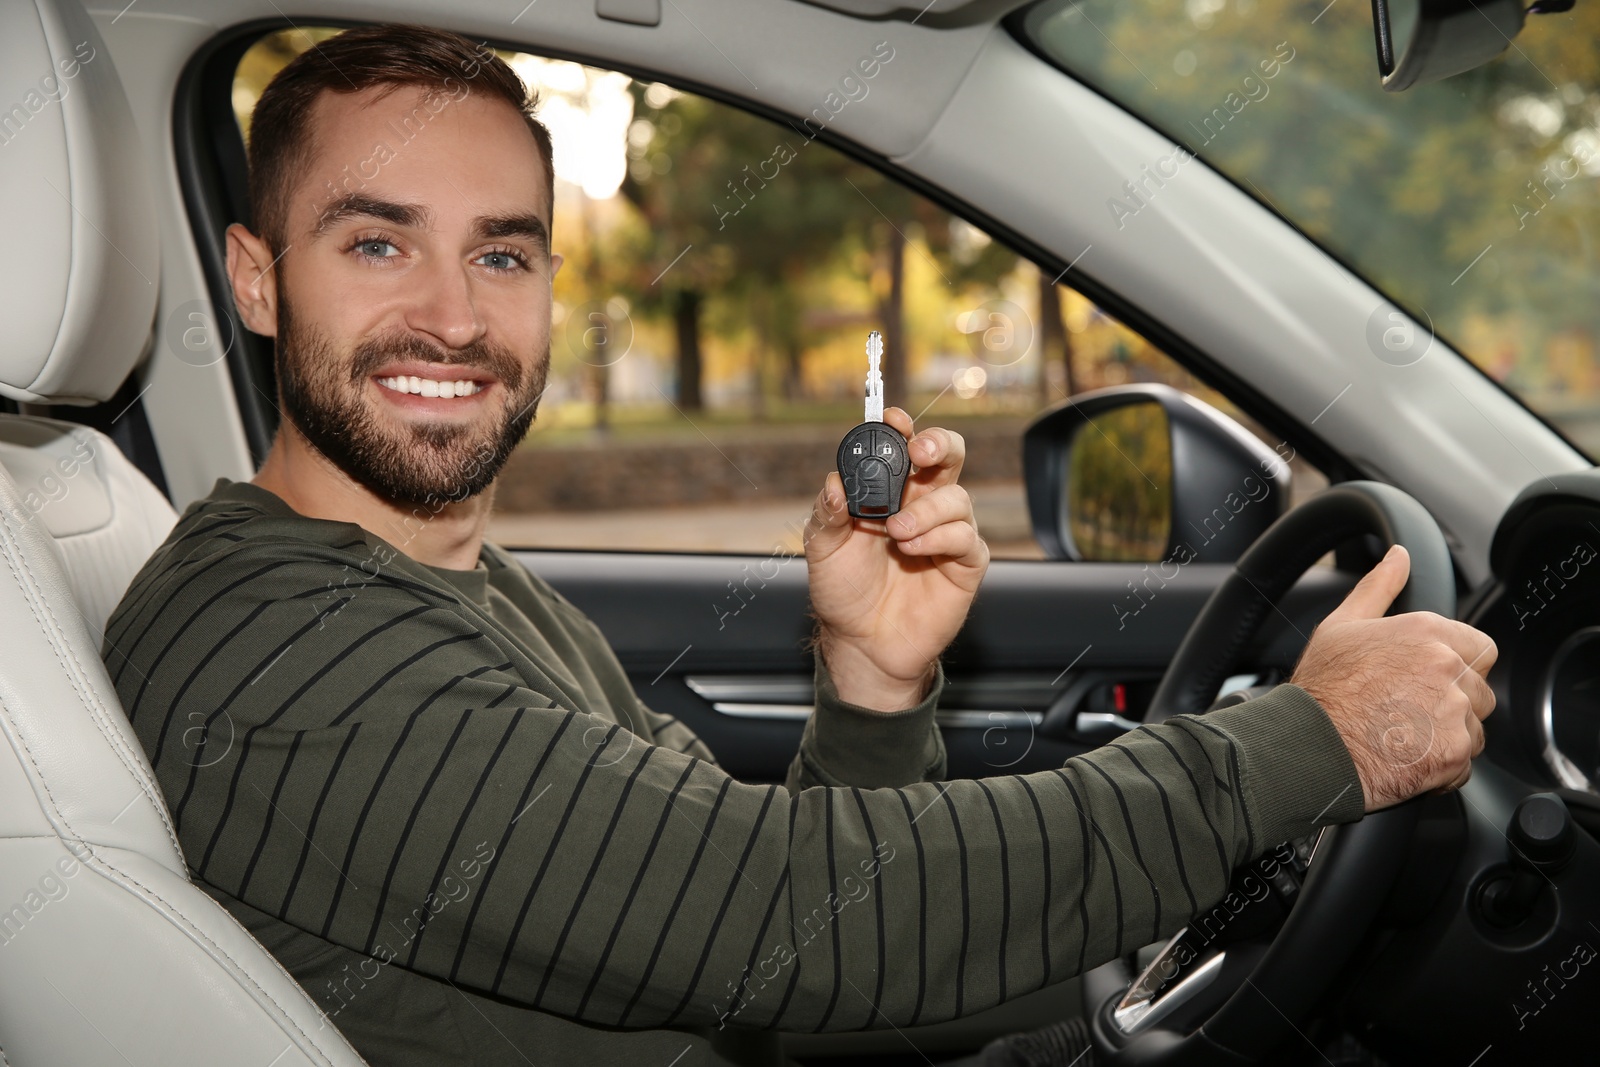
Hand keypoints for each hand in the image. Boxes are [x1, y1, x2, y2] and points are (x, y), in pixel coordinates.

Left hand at [805, 407, 989, 710]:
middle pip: (948, 456)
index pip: (903, 446)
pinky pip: (966, 537)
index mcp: (889, 491)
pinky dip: (940, 537)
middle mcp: (922, 504)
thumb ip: (826, 513)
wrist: (861, 642)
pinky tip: (913, 550)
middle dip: (939, 444)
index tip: (891, 420)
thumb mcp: (821, 548)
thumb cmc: (844, 590)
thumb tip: (834, 481)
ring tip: (896, 533)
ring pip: (957, 497)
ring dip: (925, 509)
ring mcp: (947, 532)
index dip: (901, 427)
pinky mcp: (965, 563)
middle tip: (919, 452)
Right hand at [1290, 545, 1496, 812]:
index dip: (1456, 666)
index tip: (1428, 680)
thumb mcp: (1342, 625)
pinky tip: (1406, 758)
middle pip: (1479, 690)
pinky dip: (1441, 767)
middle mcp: (1447, 668)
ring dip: (1449, 735)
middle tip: (1410, 712)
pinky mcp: (1454, 753)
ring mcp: (1454, 712)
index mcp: (1427, 632)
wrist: (1309, 745)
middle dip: (1454, 703)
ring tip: (1405, 737)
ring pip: (1474, 728)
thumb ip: (1378, 587)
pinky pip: (1464, 764)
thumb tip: (1399, 556)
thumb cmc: (1321, 688)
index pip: (1480, 648)